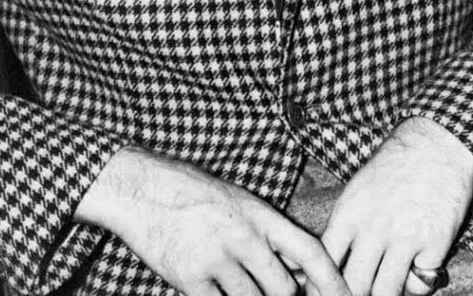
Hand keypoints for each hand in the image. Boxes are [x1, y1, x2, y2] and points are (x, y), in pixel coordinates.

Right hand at [75, 145, 350, 295]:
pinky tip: (214, 290)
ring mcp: (216, 258)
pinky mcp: (189, 279)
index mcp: (258, 213)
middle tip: (279, 295)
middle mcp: (242, 236)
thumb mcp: (236, 201)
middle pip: (284, 289)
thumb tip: (297, 273)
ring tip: (239, 283)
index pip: (310, 251)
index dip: (333, 282)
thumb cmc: (190, 192)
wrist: (140, 187)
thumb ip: (265, 233)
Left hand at [308, 117, 472, 295]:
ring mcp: (404, 237)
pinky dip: (417, 283)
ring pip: (385, 292)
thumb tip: (331, 262)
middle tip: (360, 290)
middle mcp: (373, 227)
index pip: (324, 261)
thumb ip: (346, 225)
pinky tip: (416, 267)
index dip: (323, 283)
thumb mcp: (359, 188)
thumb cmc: (395, 164)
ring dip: (386, 293)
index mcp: (349, 211)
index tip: (326, 290)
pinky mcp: (434, 244)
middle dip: (354, 294)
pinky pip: (420, 285)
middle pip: (353, 286)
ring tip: (387, 284)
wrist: (436, 144)